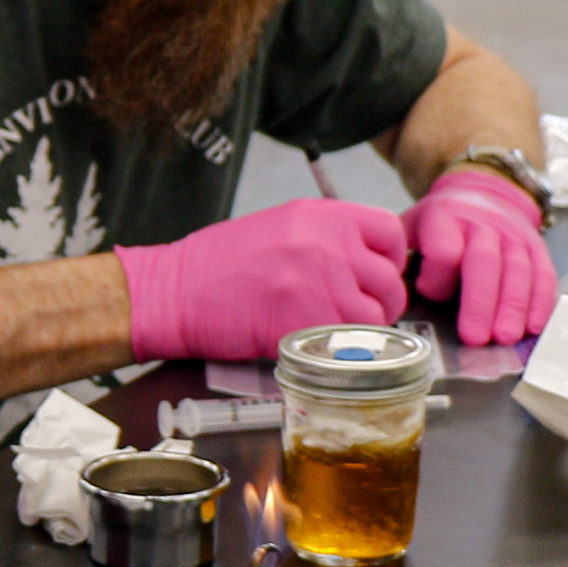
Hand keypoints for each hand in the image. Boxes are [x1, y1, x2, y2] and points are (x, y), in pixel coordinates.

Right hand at [115, 198, 408, 364]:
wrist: (176, 291)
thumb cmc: (221, 263)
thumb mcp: (281, 226)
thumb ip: (328, 237)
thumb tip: (368, 259)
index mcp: (322, 215)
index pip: (390, 232)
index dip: (389, 259)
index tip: (374, 275)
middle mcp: (327, 244)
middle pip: (388, 281)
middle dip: (379, 303)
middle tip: (355, 313)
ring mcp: (318, 284)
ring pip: (374, 318)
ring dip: (361, 332)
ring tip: (332, 332)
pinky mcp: (304, 323)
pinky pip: (347, 344)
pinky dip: (337, 351)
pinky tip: (313, 345)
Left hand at [408, 168, 555, 345]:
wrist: (484, 191)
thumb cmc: (442, 223)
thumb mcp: (412, 227)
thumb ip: (399, 257)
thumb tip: (386, 295)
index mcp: (445, 218)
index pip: (444, 250)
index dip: (437, 277)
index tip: (429, 295)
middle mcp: (482, 224)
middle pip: (483, 263)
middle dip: (480, 303)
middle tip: (477, 339)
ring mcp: (513, 235)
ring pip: (517, 270)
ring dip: (513, 307)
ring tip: (506, 338)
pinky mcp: (537, 247)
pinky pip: (543, 274)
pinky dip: (541, 302)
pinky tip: (534, 327)